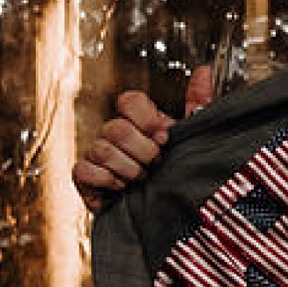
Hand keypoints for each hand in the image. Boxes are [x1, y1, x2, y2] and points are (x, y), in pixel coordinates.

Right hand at [72, 62, 214, 207]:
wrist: (160, 216)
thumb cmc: (172, 175)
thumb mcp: (189, 139)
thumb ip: (197, 104)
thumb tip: (204, 70)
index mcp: (137, 121)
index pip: (129, 100)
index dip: (147, 119)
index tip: (165, 137)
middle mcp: (114, 133)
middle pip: (117, 127)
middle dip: (142, 150)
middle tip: (155, 163)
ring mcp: (96, 154)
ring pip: (101, 148)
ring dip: (127, 168)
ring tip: (141, 179)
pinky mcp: (83, 177)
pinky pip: (83, 169)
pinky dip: (105, 180)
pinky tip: (121, 188)